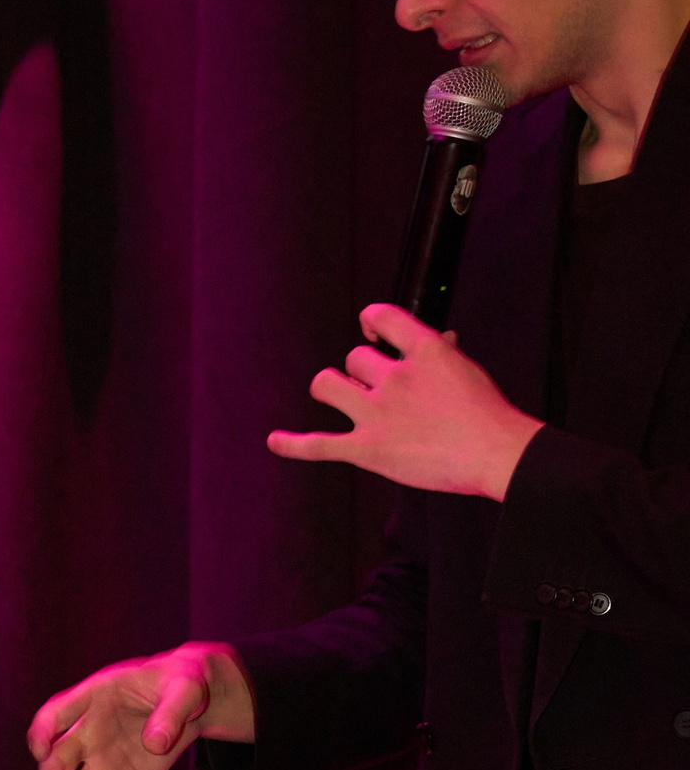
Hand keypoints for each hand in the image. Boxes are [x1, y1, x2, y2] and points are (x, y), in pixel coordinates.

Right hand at [27, 643, 253, 769]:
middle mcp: (89, 734)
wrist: (195, 703)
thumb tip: (154, 744)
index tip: (41, 752)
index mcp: (94, 699)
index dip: (41, 732)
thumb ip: (171, 712)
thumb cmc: (182, 684)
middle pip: (57, 761)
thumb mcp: (185, 688)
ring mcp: (103, 763)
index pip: (55, 714)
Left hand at [268, 305, 541, 497]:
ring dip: (332, 388)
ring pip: (327, 384)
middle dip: (363, 370)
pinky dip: (294, 443)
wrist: (493, 452)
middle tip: (382, 390)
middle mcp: (394, 376)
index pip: (380, 317)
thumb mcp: (466, 369)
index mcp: (423, 350)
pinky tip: (275, 441)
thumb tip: (440, 338)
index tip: (374, 333)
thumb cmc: (486, 414)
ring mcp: (376, 413)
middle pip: (354, 357)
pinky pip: (318, 444)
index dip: (371, 322)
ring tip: (343, 398)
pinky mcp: (366, 449)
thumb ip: (442, 352)